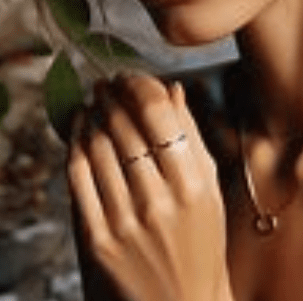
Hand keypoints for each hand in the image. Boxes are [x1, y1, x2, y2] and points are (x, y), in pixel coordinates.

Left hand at [68, 75, 232, 300]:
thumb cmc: (202, 242)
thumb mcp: (209, 189)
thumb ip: (192, 137)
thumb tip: (175, 90)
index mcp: (194, 186)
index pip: (159, 116)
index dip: (141, 87)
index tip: (134, 76)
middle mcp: (159, 202)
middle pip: (126, 128)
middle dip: (114, 94)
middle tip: (109, 81)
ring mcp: (125, 222)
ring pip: (99, 148)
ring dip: (94, 114)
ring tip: (95, 98)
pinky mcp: (98, 239)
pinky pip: (79, 179)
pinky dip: (76, 145)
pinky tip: (80, 128)